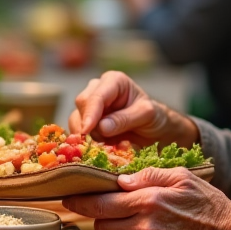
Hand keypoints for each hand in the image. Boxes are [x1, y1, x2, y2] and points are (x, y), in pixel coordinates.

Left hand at [63, 167, 230, 229]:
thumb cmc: (206, 204)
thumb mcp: (181, 177)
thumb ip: (148, 175)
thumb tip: (120, 179)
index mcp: (149, 200)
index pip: (101, 202)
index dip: (80, 200)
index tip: (69, 197)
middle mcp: (144, 226)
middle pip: (100, 223)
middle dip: (95, 214)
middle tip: (99, 206)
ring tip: (122, 219)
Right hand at [69, 70, 198, 147]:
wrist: (154, 129)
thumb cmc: (153, 117)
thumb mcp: (146, 115)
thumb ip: (125, 119)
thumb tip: (101, 127)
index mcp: (114, 81)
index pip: (96, 96)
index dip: (90, 113)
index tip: (87, 130)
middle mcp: (98, 89)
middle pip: (82, 104)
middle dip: (88, 124)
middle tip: (101, 142)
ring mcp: (91, 106)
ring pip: (76, 118)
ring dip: (87, 135)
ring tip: (106, 146)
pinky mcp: (87, 121)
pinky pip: (78, 131)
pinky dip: (87, 142)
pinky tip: (100, 148)